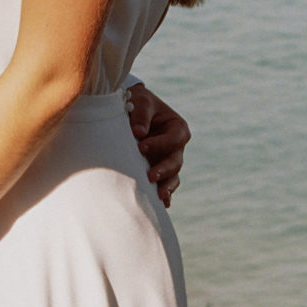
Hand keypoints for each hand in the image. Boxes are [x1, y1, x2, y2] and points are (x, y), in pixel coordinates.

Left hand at [127, 83, 189, 206]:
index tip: (142, 147)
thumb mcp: (141, 101)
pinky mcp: (158, 170)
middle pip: (176, 161)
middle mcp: (175, 147)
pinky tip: (161, 205)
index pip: (175, 139)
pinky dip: (164, 195)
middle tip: (150, 176)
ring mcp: (167, 161)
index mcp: (177, 128)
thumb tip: (139, 133)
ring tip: (158, 195)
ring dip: (166, 186)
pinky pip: (164, 185)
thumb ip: (141, 115)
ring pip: (172, 177)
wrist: (129, 110)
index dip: (161, 144)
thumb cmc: (138, 102)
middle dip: (164, 170)